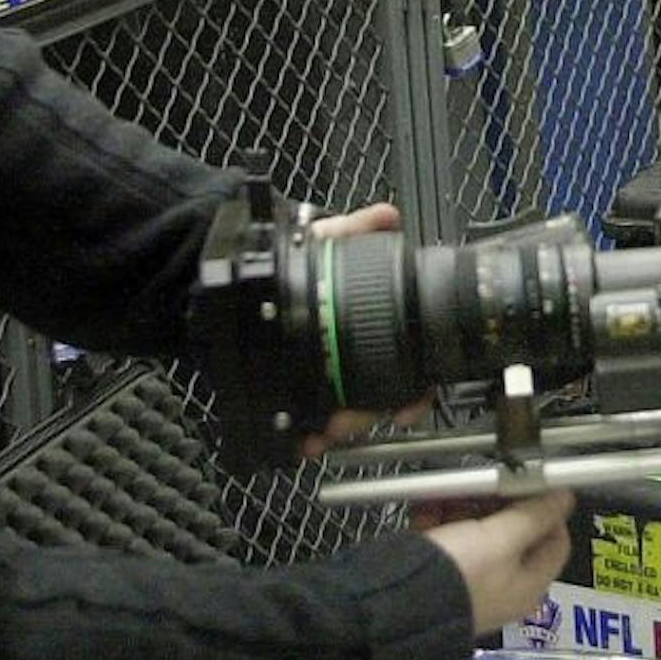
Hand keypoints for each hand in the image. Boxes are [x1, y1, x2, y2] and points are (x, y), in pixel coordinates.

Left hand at [295, 201, 436, 456]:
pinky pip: (310, 423)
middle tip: (352, 420)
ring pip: (349, 418)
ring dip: (343, 430)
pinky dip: (310, 438)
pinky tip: (304, 442)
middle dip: (371, 417)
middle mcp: (356, 357)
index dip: (416, 388)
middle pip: (381, 401)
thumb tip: (388, 217)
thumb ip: (356, 230)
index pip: (408, 364)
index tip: (410, 405)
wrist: (245, 278)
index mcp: (372, 327)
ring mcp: (329, 379)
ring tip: (326, 431)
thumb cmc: (295, 262)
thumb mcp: (325, 241)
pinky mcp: (299, 393)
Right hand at [426, 489, 575, 636]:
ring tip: (452, 490)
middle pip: (515, 533)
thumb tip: (566, 497)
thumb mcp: (501, 539)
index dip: (548, 509)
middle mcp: (504, 586)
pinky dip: (442, 518)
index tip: (531, 484)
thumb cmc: (458, 575)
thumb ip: (534, 516)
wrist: (397, 605)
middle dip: (500, 502)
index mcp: (528, 584)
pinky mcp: (441, 575)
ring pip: (479, 533)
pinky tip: (429, 505)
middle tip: (487, 481)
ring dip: (467, 506)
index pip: (555, 540)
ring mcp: (472, 581)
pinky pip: (448, 539)